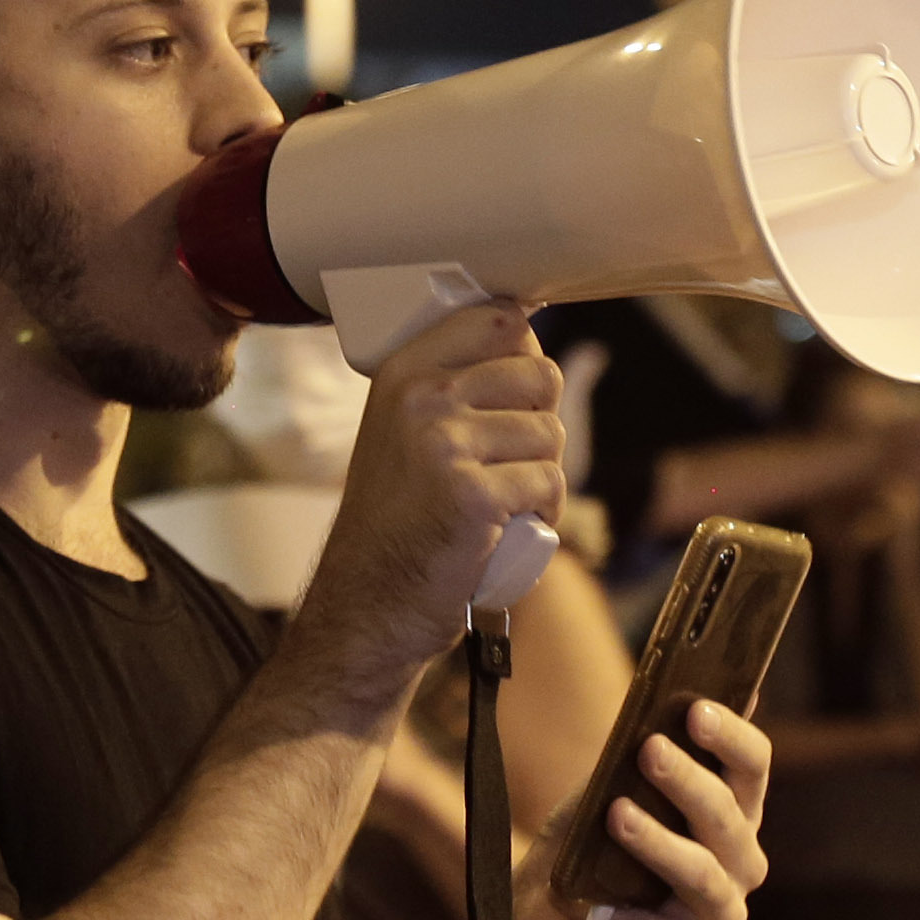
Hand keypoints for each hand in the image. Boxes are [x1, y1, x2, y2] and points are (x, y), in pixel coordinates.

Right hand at [301, 305, 567, 662]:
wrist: (368, 600)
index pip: (500, 320)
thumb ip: (453, 382)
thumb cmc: (398, 519)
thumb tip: (529, 336)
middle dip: (541, 424)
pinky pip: (549, 483)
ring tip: (503, 502)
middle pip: (540, 376)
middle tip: (508, 464)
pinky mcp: (474, 495)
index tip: (516, 393)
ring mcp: (445, 443)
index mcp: (404, 370)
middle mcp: (421, 397)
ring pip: (551, 433)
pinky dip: (544, 513)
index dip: (526, 356)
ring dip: (543, 474)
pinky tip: (509, 530)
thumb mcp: (405, 429)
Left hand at [529, 697, 773, 919]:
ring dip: (659, 844)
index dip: (732, 736)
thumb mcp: (605, 791)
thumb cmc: (587, 844)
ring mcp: (725, 912)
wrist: (545, 917)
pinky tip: (608, 915)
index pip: (751, 766)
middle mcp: (740, 860)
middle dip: (688, 781)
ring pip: (703, 874)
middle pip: (728, 816)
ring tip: (616, 816)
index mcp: (730, 811)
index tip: (696, 709)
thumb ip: (633, 756)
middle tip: (649, 750)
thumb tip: (655, 702)